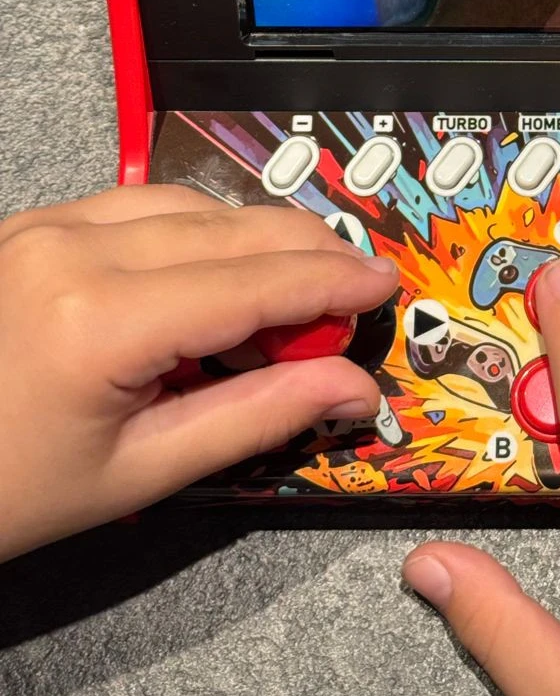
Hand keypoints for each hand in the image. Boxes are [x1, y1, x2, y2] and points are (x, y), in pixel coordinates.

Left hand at [0, 185, 397, 559]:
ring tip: (288, 300)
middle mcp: (71, 248)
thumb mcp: (137, 472)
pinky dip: (196, 232)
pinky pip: (141, 205)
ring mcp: (45, 225)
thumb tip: (352, 389)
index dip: (334, 282)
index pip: (255, 282)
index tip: (386, 286)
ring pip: (192, 204)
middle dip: (308, 256)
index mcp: (98, 320)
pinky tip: (215, 278)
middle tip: (352, 300)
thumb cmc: (4, 491)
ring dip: (253, 241)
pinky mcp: (31, 222)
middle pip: (233, 227)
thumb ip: (256, 417)